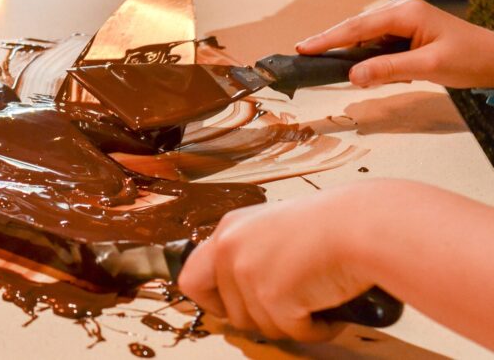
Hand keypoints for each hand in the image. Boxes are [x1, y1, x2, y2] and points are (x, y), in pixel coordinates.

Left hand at [177, 183, 379, 341]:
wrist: (365, 226)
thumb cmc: (335, 224)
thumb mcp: (276, 228)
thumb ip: (253, 253)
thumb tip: (246, 293)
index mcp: (229, 230)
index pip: (192, 279)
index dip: (213, 301)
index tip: (233, 308)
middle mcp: (230, 250)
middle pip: (231, 313)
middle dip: (264, 317)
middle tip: (293, 305)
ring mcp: (248, 274)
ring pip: (262, 327)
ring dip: (293, 321)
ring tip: (318, 296)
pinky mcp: (272, 297)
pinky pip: (292, 334)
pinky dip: (316, 328)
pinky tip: (329, 307)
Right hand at [295, 0, 493, 87]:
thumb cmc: (469, 58)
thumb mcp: (428, 67)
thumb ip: (388, 70)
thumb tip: (352, 75)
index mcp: (405, 12)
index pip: (357, 26)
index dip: (327, 39)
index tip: (302, 48)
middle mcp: (400, 9)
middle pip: (355, 28)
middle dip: (331, 43)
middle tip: (301, 55)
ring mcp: (401, 19)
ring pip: (364, 37)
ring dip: (351, 53)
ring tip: (326, 63)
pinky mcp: (404, 30)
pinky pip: (376, 43)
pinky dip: (367, 57)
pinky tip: (365, 69)